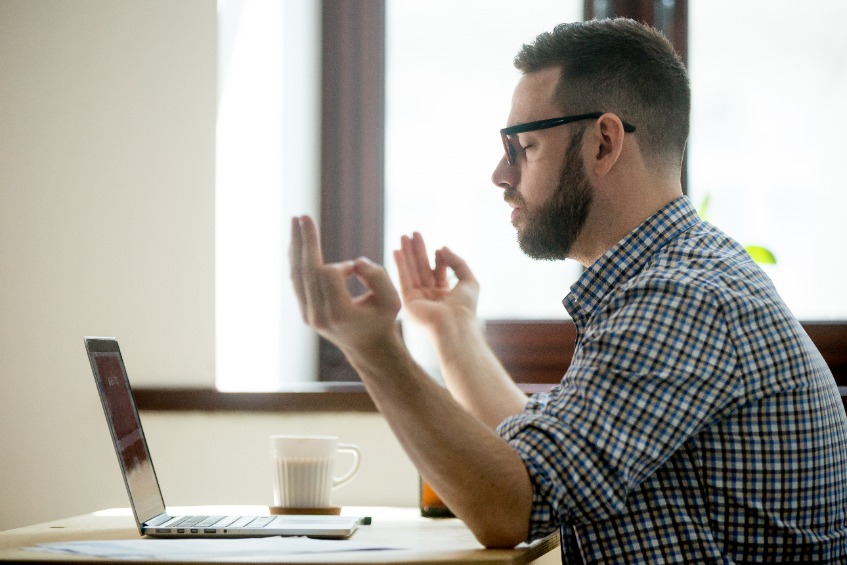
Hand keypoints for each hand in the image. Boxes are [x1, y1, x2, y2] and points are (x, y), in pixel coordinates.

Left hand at [289, 216, 400, 351]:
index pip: (329, 273)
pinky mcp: (305, 312)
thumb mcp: (392, 300)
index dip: (343, 264)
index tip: (356, 270)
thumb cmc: (382, 321)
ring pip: (297, 275)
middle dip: (306, 241)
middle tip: (302, 215)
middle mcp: (319, 315)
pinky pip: (297, 281)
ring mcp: (308, 315)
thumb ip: (378, 276)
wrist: (368, 348)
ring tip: (295, 222)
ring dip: (296, 247)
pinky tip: (297, 243)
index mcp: (340, 313)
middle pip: (306, 270)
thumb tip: (355, 262)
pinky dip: (297, 260)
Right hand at [393, 232, 479, 334]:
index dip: (437, 259)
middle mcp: (430, 296)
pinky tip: (397, 251)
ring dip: (407, 253)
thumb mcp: (469, 280)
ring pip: (411, 271)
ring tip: (402, 236)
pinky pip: (403, 279)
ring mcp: (418, 299)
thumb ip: (457, 262)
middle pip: (422, 268)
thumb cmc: (465, 307)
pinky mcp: (408, 302)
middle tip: (411, 233)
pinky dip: (400, 264)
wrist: (454, 325)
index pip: (438, 272)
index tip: (437, 249)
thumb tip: (442, 248)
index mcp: (445, 295)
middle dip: (417, 251)